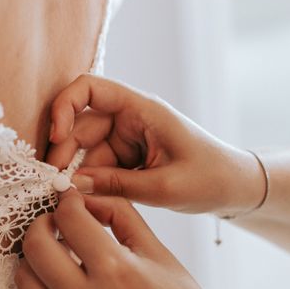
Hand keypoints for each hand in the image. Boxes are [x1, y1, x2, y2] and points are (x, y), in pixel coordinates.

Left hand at [15, 189, 236, 288]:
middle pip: (34, 246)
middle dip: (41, 224)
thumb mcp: (156, 249)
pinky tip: (74, 288)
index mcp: (116, 271)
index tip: (71, 200)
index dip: (67, 200)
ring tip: (58, 254)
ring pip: (25, 279)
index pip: (69, 218)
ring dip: (35, 260)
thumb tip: (83, 197)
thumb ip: (118, 213)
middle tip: (55, 223)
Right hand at [46, 74, 265, 214]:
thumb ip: (116, 185)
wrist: (235, 189)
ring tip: (69, 197)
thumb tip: (73, 185)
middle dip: (65, 152)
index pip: (89, 89)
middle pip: (81, 124)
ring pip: (87, 150)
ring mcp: (127, 138)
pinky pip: (98, 165)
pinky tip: (86, 200)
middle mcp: (130, 118)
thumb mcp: (163, 187)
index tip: (55, 138)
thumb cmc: (210, 179)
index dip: (64, 107)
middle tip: (54, 183)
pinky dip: (90, 181)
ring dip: (76, 171)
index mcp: (142, 109)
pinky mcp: (127, 157)